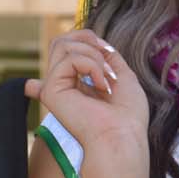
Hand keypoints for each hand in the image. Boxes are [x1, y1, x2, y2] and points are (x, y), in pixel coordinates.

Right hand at [25, 29, 149, 155]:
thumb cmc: (128, 116)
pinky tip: (101, 86)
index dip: (78, 40)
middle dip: (89, 40)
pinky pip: (69, 59)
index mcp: (75, 86)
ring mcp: (54, 88)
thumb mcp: (124, 77)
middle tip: (108, 63)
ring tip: (106, 79)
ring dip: (93, 55)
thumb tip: (99, 44)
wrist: (123, 137)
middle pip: (60, 42)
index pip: (63, 54)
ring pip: (61, 45)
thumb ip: (110, 59)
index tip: (107, 49)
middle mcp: (61, 87)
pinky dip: (91, 66)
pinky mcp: (50, 91)